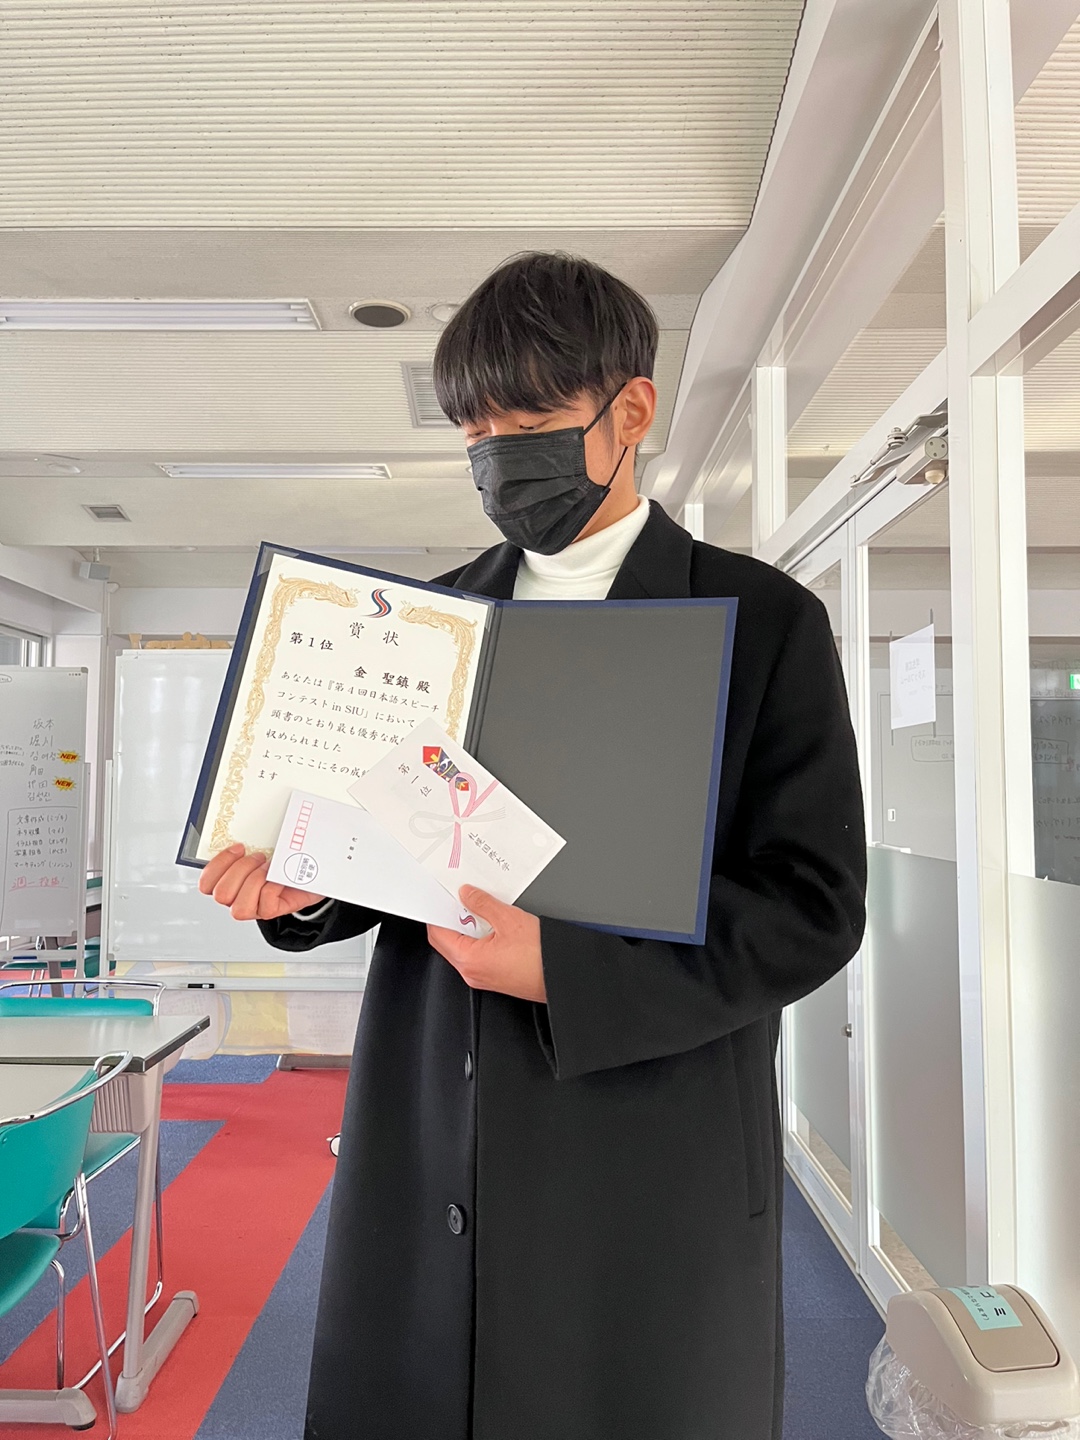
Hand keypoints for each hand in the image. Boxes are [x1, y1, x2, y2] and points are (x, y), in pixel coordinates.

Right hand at [198, 842, 325, 922]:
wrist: (313, 871)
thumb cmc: (284, 859)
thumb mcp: (265, 846)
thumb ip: (252, 842)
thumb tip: (249, 827)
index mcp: (229, 881)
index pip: (206, 884)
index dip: (218, 865)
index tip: (239, 847)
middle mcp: (237, 898)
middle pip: (221, 895)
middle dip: (240, 870)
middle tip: (259, 856)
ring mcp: (255, 908)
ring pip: (238, 908)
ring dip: (254, 882)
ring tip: (269, 867)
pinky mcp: (273, 912)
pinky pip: (266, 907)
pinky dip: (273, 888)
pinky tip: (281, 877)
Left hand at [427, 885, 545, 1002]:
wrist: (561, 977)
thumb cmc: (539, 957)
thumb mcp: (509, 919)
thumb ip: (483, 903)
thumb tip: (467, 895)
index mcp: (468, 959)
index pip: (438, 933)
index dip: (438, 912)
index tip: (443, 897)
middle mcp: (471, 972)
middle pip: (447, 941)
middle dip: (453, 918)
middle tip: (463, 899)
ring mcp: (482, 977)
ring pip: (463, 947)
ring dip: (469, 927)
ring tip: (485, 911)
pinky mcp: (494, 977)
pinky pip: (477, 954)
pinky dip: (480, 938)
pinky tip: (495, 925)